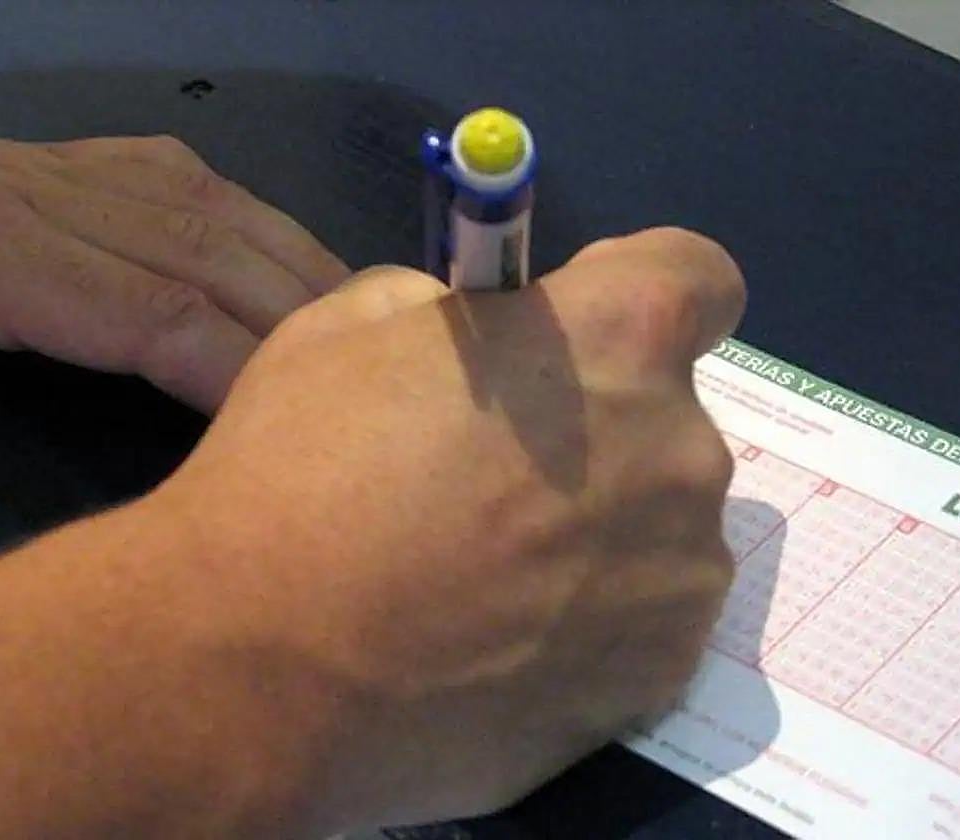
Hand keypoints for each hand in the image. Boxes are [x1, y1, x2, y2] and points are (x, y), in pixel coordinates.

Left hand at [0, 136, 350, 412]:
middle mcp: (43, 194)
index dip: (247, 370)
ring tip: (356, 318)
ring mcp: (64, 165)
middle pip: (208, 254)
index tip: (302, 426)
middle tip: (361, 375)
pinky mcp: (75, 155)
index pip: (162, 317)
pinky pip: (190, 177)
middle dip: (297, 318)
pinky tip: (293, 257)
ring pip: (213, 210)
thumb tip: (176, 435)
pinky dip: (257, 222)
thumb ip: (35, 397)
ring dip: (298, 265)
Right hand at [154, 227, 745, 831]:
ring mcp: (685, 572)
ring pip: (664, 525)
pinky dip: (599, 623)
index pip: (701, 278)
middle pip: (670, 418)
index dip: (645, 293)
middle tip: (499, 485)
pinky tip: (509, 647)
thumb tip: (488, 336)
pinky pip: (650, 619)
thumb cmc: (296, 477)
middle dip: (605, 431)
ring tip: (494, 583)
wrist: (258, 675)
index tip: (584, 337)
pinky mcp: (664, 675)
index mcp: (620, 335)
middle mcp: (684, 449)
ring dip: (606, 533)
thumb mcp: (348, 328)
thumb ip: (453, 308)